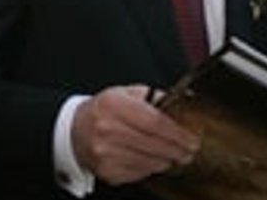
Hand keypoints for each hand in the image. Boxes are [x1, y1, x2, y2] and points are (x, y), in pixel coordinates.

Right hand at [71, 85, 199, 185]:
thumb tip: (185, 103)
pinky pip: (140, 173)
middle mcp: (107, 130)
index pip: (155, 122)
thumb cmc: (104, 110)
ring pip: (150, 162)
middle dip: (178, 149)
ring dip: (167, 160)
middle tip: (190, 150)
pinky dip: (151, 167)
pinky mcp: (107, 171)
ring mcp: (105, 153)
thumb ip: (155, 97)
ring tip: (174, 154)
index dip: (178, 133)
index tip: (192, 138)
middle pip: (155, 145)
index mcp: (114, 106)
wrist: (74, 131)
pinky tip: (152, 159)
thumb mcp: (126, 93)